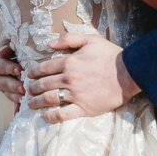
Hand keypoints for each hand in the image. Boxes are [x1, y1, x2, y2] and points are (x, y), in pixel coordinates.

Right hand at [0, 40, 24, 110]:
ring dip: (14, 95)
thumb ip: (10, 44)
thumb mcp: (19, 38)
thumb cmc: (27, 40)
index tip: (19, 70)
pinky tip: (22, 109)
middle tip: (23, 87)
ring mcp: (5, 83)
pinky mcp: (13, 92)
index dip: (6, 68)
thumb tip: (3, 51)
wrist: (35, 48)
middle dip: (11, 85)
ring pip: (5, 92)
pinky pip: (13, 101)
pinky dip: (17, 105)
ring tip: (25, 96)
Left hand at [25, 23, 139, 121]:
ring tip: (30, 104)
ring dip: (36, 102)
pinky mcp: (83, 108)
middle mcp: (68, 79)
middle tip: (27, 90)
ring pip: (49, 99)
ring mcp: (75, 94)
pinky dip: (51, 116)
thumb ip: (69, 39)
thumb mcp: (90, 39)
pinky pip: (62, 114)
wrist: (129, 73)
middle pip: (43, 84)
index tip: (28, 75)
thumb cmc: (111, 55)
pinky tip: (45, 116)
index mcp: (68, 62)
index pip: (44, 68)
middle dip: (32, 88)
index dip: (33, 72)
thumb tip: (50, 43)